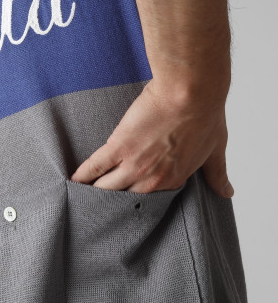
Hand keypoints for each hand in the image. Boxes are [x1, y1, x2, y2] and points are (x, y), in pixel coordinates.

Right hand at [69, 78, 234, 197]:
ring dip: (93, 195)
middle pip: (122, 201)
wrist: (191, 92)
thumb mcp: (216, 149)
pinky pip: (95, 167)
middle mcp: (150, 179)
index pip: (147, 203)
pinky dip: (82, 175)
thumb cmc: (204, 116)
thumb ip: (217, 174)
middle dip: (109, 207)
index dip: (134, 206)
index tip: (125, 209)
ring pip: (106, 189)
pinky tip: (74, 180)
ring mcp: (132, 164)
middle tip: (98, 210)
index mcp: (171, 181)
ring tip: (82, 198)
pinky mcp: (117, 146)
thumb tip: (227, 191)